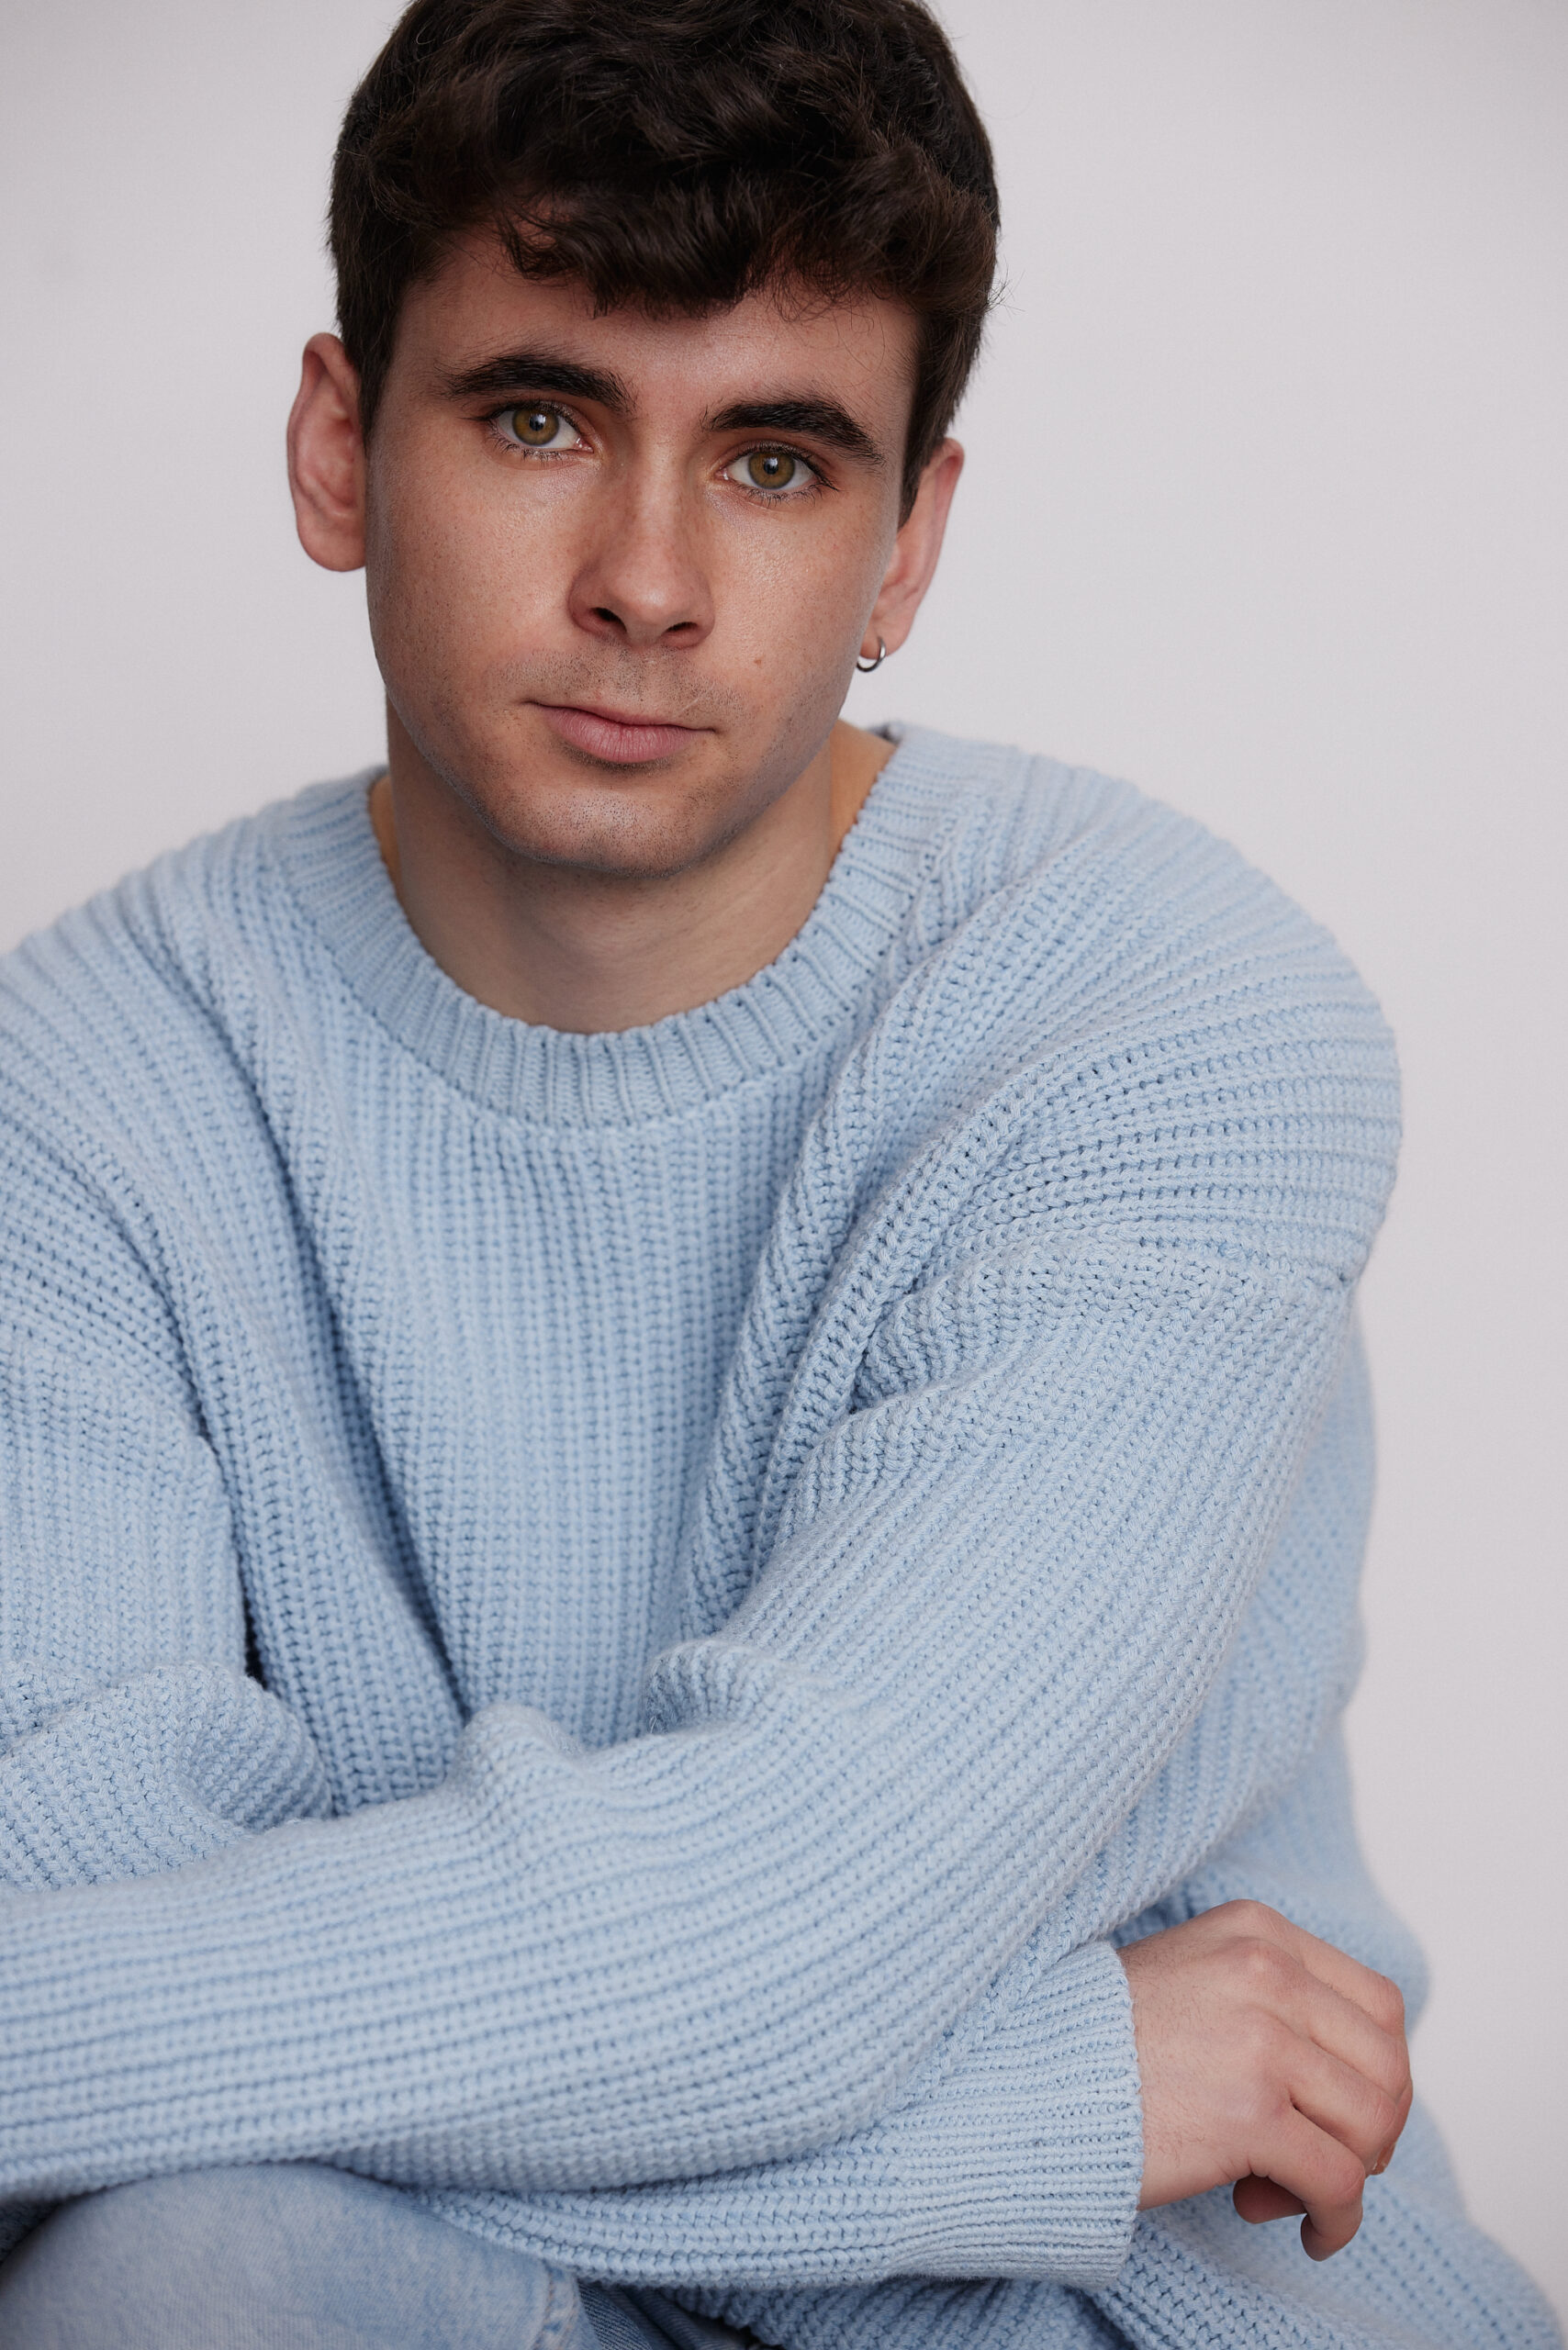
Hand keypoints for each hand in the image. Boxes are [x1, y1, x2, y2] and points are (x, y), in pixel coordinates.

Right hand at [1118, 1900, 1411, 2258]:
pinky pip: (1340, 2181)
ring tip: (1285, 2190)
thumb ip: (1266, 1998)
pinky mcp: (1248, 2115)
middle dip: (1372, 2131)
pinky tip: (1306, 2232)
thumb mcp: (1193, 1975)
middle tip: (1325, 2160)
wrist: (1025, 2074)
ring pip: (1372, 2126)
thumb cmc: (1101, 2038)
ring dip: (1348, 2173)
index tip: (1339, 2112)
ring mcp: (1260, 2041)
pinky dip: (1338, 2220)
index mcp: (1258, 1932)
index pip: (1378, 2005)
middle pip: (1386, 2066)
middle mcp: (1267, 1974)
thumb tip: (1344, 2076)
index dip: (1375, 2073)